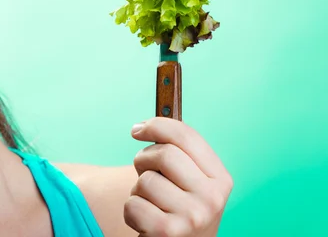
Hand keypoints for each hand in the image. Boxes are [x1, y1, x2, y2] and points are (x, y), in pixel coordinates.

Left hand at [124, 117, 232, 236]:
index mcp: (220, 179)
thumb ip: (178, 152)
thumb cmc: (179, 209)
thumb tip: (141, 126)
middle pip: (164, 154)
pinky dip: (131, 211)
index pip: (186, 136)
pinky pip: (133, 204)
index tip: (138, 129)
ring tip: (151, 203)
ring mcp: (192, 217)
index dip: (156, 125)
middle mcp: (212, 198)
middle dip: (144, 159)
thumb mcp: (190, 181)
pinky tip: (145, 221)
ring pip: (146, 180)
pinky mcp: (167, 232)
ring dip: (138, 190)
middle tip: (144, 172)